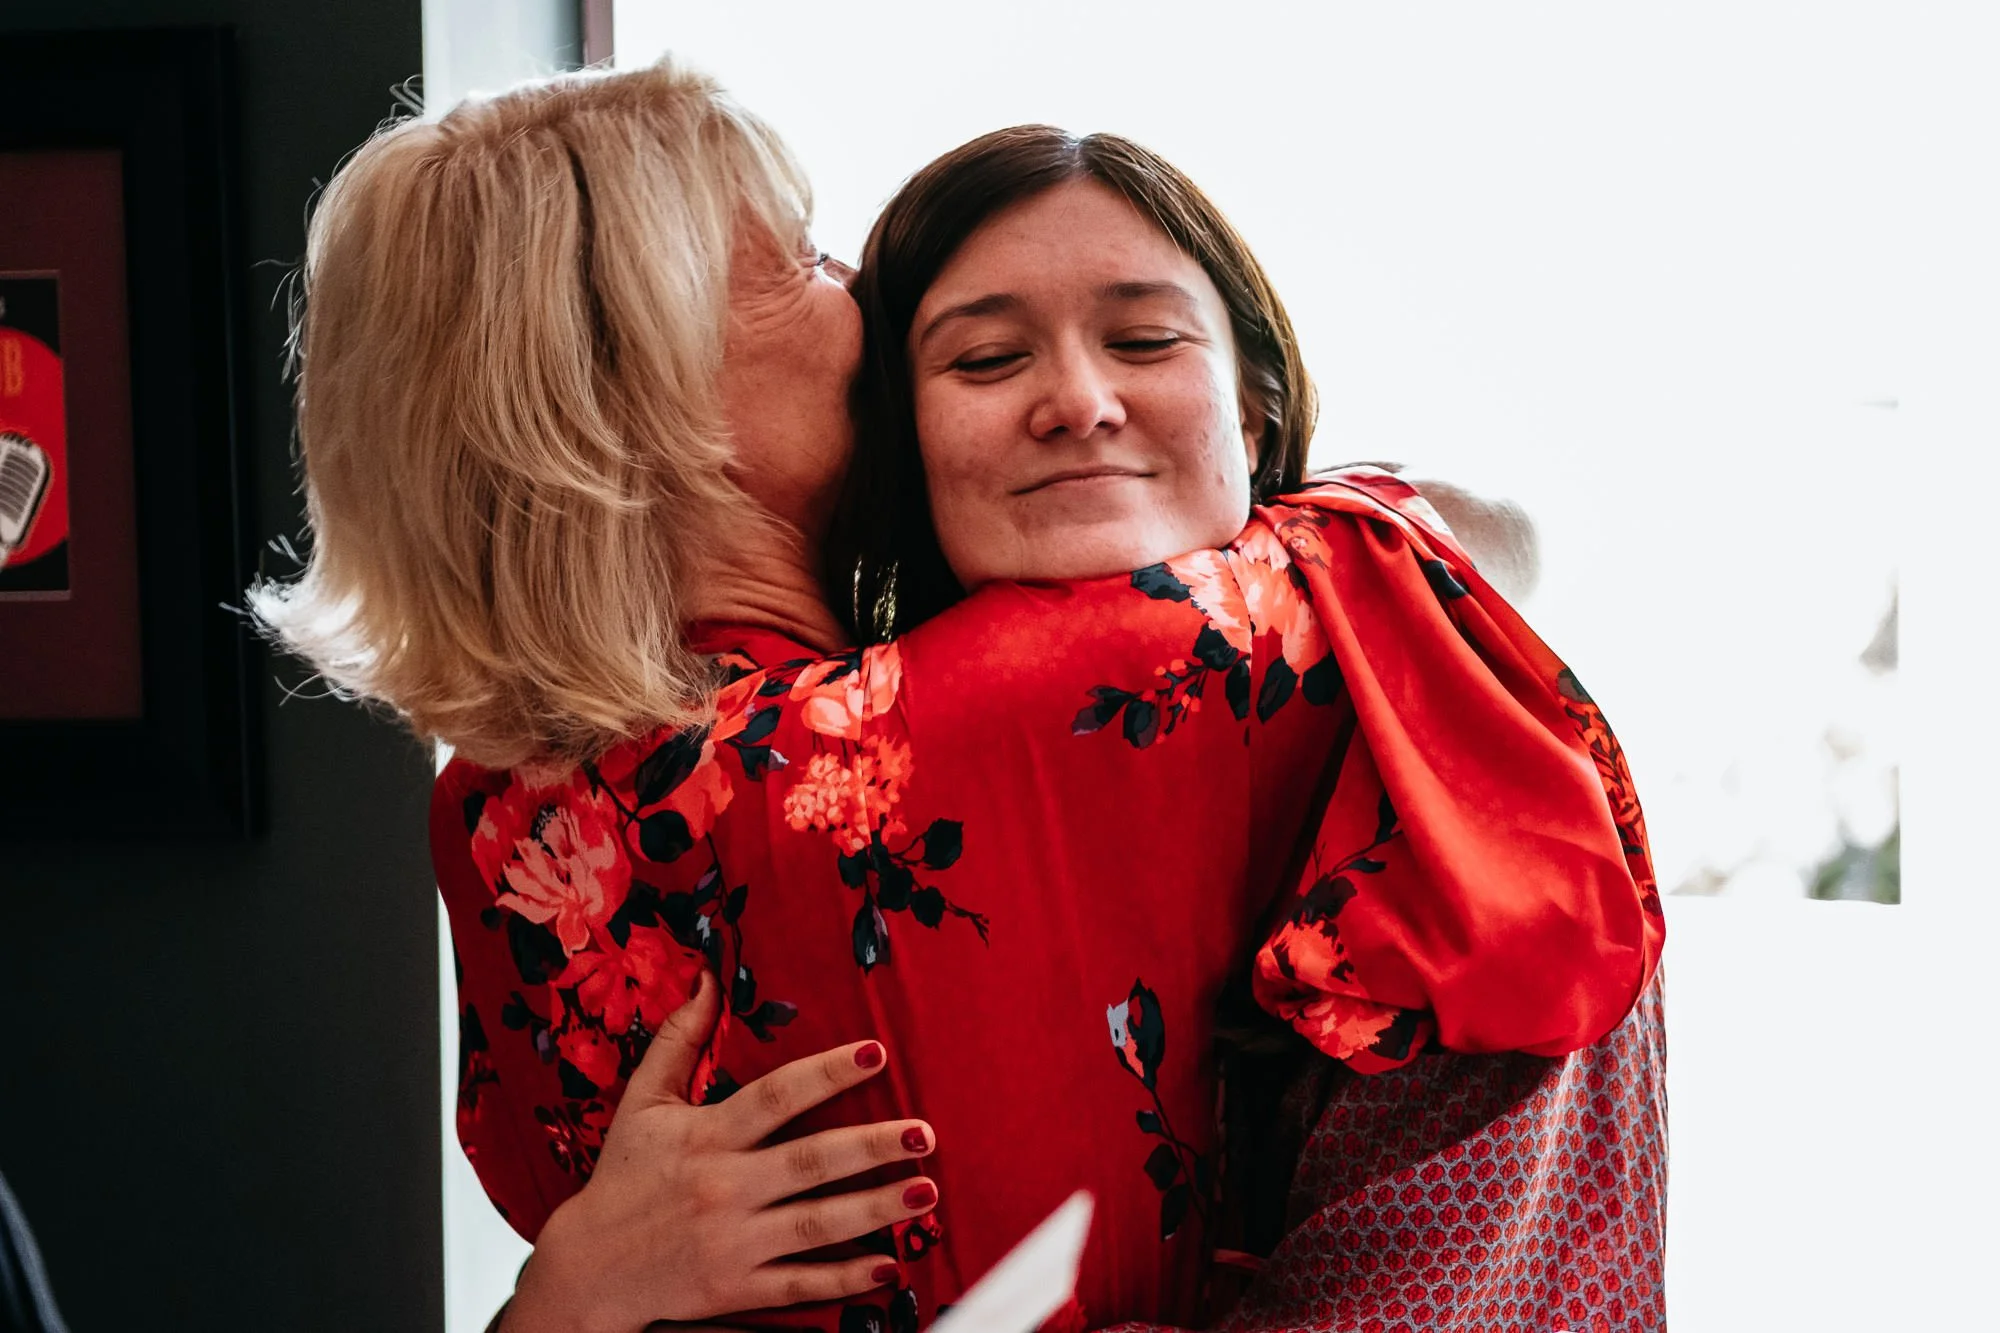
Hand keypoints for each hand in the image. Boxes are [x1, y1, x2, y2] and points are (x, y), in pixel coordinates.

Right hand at [499, 971, 937, 1332]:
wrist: (588, 1268)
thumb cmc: (623, 1176)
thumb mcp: (643, 1102)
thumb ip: (678, 1040)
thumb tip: (706, 979)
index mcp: (706, 1136)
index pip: (776, 1096)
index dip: (827, 1073)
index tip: (875, 1051)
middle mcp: (724, 1187)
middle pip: (809, 1163)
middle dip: (871, 1147)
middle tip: (923, 1133)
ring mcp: (733, 1242)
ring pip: (816, 1225)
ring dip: (875, 1209)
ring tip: (925, 1191)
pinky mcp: (736, 1287)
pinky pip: (800, 1285)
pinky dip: (844, 1279)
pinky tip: (888, 1265)